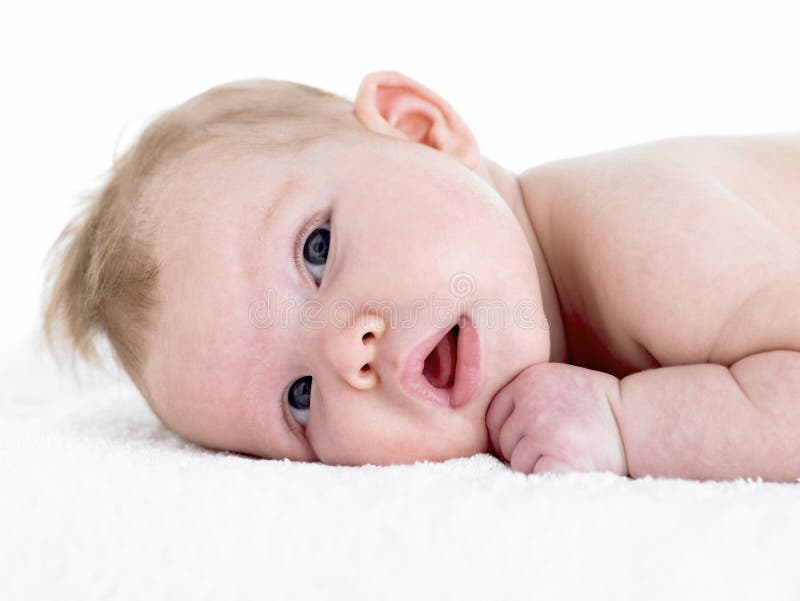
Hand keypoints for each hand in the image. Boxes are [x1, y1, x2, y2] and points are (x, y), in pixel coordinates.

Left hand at [485, 362, 627, 475]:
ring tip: (567, 454)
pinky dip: (546, 479)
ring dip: (537, 467)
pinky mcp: (559, 455)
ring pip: (517, 462)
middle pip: (503, 441)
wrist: (640, 420)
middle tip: (557, 447)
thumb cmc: (598, 407)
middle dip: (523, 451)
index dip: (508, 434)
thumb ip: (525, 395)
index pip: (493, 416)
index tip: (530, 440)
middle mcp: (532, 402)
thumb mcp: (557, 382)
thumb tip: (489, 430)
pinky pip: (533, 476)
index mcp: (528, 380)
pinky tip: (566, 468)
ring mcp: (545, 429)